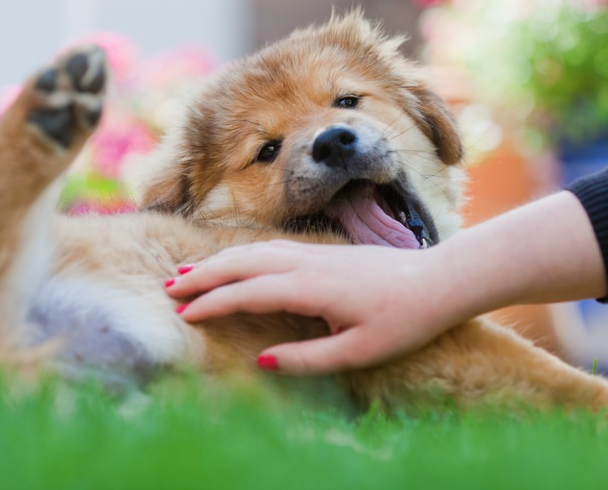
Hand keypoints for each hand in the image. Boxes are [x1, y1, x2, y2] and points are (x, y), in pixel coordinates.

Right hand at [165, 240, 472, 374]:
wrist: (439, 281)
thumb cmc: (404, 320)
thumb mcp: (358, 351)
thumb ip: (308, 358)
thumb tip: (262, 360)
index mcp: (311, 287)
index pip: (247, 292)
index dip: (212, 304)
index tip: (183, 315)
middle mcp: (307, 263)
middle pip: (242, 263)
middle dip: (203, 275)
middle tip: (168, 289)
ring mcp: (316, 253)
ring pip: (255, 250)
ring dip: (220, 261)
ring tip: (189, 273)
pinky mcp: (325, 252)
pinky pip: (272, 247)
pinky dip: (244, 254)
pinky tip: (237, 262)